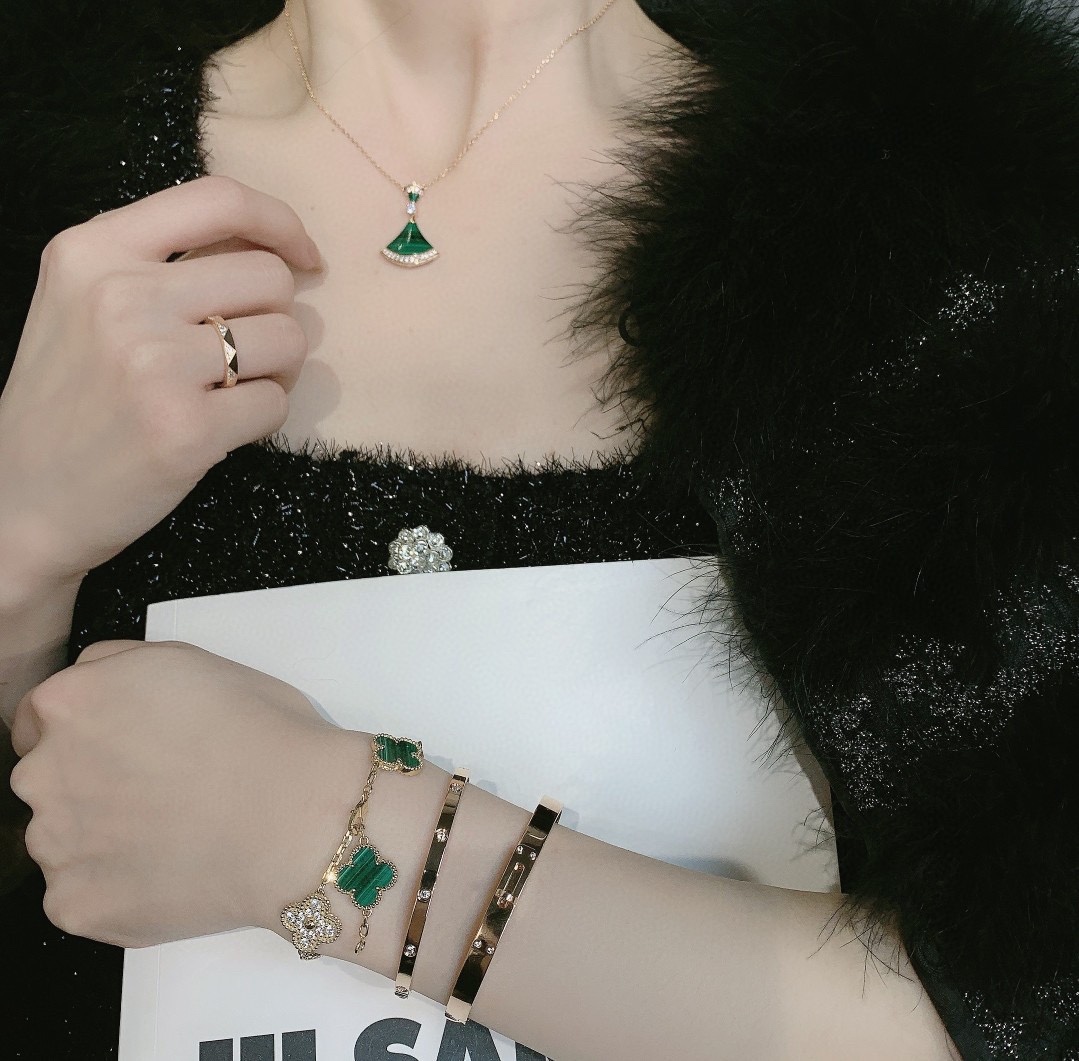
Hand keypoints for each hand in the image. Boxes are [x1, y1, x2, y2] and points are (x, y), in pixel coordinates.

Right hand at [0, 175, 321, 591]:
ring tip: (228, 392)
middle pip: (270, 277)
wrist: (21, 500)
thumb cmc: (67, 401)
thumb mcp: (82, 303)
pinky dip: (262, 419)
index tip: (304, 257)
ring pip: (288, 339)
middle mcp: (122, 296)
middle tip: (246, 353)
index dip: (281, 223)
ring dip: (276, 370)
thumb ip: (157, 264)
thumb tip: (268, 247)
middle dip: (276, 317)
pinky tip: (218, 430)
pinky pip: (276, 403)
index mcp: (92, 250)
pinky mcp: (187, 429)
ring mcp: (155, 364)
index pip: (219, 199)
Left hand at [8, 640, 363, 947]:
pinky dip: (118, 887)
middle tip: (163, 789)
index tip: (125, 746)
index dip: (89, 730)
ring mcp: (54, 845)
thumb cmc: (263, 736)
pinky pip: (80, 895)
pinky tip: (172, 868)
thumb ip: (118, 664)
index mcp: (72, 703)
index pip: (40, 718)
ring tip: (176, 831)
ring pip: (62, 840)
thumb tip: (96, 688)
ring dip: (102, 836)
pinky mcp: (73, 905)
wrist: (298, 819)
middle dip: (91, 782)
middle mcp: (43, 772)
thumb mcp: (192, 660)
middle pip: (46, 779)